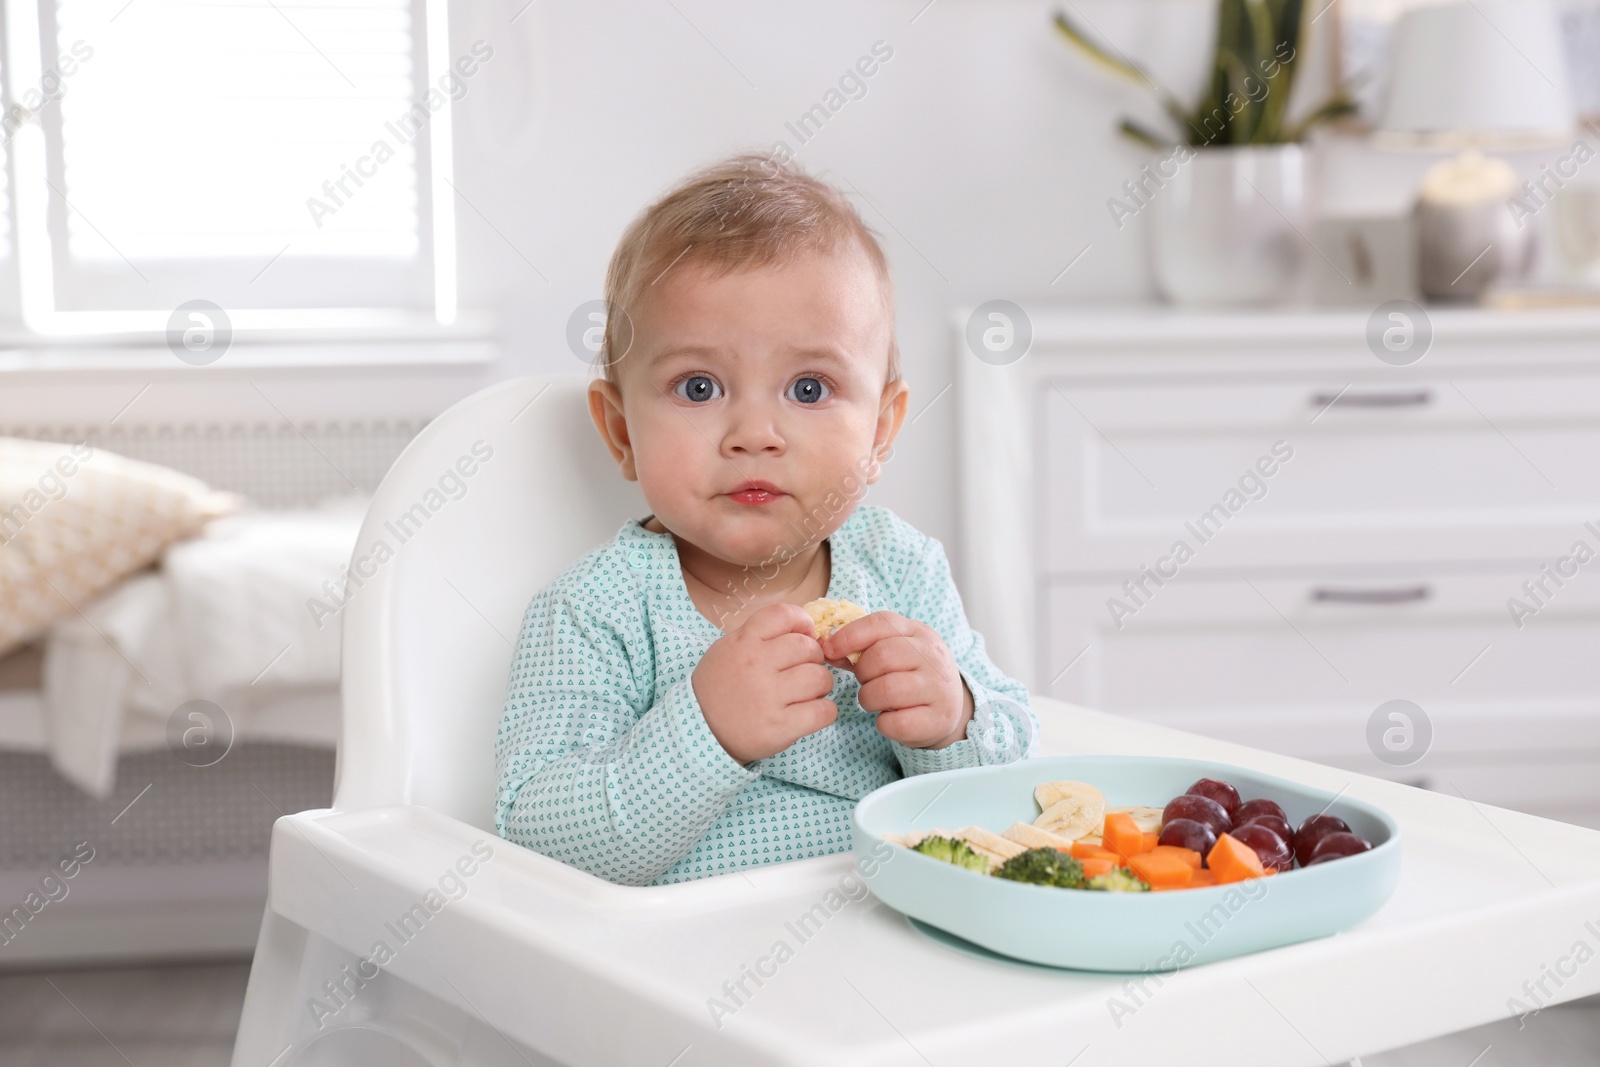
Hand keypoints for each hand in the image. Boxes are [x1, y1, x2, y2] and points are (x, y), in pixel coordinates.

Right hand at [693, 602, 838, 763]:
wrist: (698, 728)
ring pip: (820, 678)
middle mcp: (757, 665)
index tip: (805, 634)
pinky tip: (812, 712)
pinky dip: (825, 711)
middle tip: (805, 670)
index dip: (803, 622)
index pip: (785, 615)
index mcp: (744, 642)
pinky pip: (823, 711)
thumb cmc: (719, 687)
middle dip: (814, 658)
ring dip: (821, 685)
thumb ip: (761, 636)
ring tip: (809, 692)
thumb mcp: (729, 649)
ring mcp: (769, 697)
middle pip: (809, 648)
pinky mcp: (780, 727)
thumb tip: (806, 630)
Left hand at [821, 612, 973, 748]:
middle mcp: (933, 657)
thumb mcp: (895, 652)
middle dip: (862, 672)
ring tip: (874, 700)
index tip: (829, 650)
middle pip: (881, 656)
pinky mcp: (938, 719)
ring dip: (868, 698)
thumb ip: (862, 648)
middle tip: (866, 681)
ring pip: (886, 690)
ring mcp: (939, 688)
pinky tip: (889, 718)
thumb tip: (826, 647)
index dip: (850, 635)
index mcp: (919, 633)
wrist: (950, 708)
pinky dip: (883, 723)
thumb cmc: (911, 675)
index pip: (881, 623)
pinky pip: (896, 722)